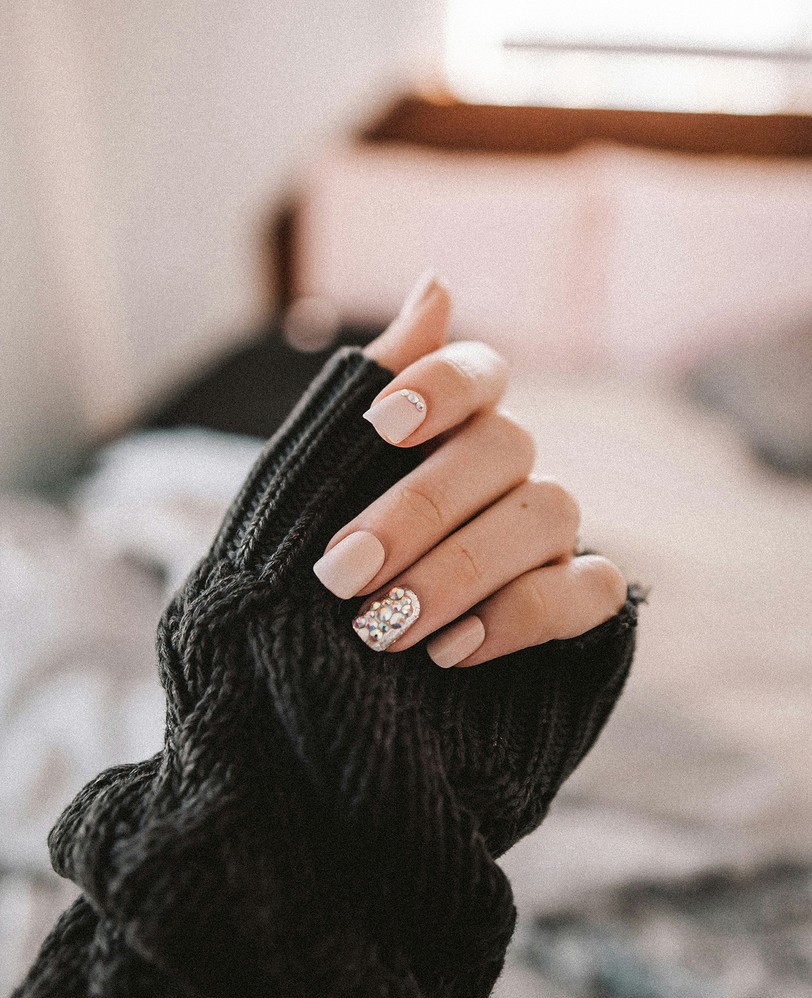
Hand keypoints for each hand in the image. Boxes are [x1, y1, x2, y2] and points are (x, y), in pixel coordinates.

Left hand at [313, 273, 627, 667]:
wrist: (317, 671)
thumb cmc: (319, 561)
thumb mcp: (313, 478)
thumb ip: (371, 390)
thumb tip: (438, 283)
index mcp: (450, 427)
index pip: (479, 371)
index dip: (441, 385)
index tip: (382, 423)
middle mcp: (509, 469)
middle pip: (506, 447)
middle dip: (419, 511)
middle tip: (343, 573)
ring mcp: (549, 531)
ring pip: (549, 515)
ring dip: (461, 571)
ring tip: (381, 628)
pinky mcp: (577, 597)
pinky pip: (592, 590)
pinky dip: (523, 617)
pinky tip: (451, 650)